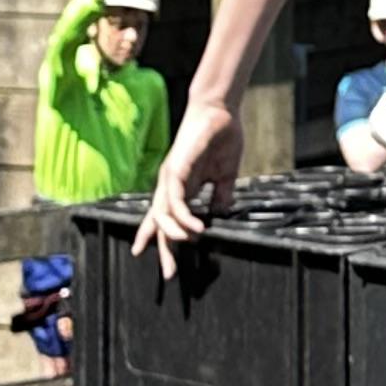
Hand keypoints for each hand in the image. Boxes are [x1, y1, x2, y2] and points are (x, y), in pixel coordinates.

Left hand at [136, 96, 242, 273]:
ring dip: (174, 234)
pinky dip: (183, 217)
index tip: (161, 262)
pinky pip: (174, 200)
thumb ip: (221, 194)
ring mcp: (171, 177)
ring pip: (162, 214)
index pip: (166, 218)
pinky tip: (196, 228)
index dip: (160, 239)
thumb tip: (220, 214)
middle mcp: (171, 184)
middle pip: (159, 222)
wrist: (221, 110)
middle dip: (163, 249)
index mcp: (182, 186)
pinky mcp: (177, 169)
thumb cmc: (222, 137)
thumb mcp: (225, 174)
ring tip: (190, 244)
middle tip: (169, 274)